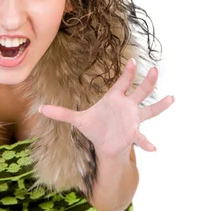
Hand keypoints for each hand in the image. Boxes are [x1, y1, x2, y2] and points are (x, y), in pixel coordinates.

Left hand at [38, 58, 174, 158]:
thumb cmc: (95, 127)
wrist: (104, 144)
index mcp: (114, 98)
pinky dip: (147, 143)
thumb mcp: (77, 120)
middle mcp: (127, 106)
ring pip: (149, 110)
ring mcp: (133, 119)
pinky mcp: (133, 133)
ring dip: (160, 105)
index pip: (123, 83)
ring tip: (171, 98)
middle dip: (147, 82)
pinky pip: (142, 137)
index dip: (128, 73)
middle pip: (140, 91)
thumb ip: (61, 113)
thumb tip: (40, 108)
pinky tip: (153, 148)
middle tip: (155, 70)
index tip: (132, 61)